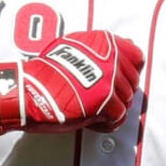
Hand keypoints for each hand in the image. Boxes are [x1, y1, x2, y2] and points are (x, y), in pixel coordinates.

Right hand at [0, 31, 143, 134]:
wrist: (28, 91)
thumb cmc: (46, 73)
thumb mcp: (73, 47)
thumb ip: (99, 49)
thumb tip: (121, 45)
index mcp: (104, 42)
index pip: (136, 56)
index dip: (129, 71)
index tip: (120, 81)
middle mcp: (110, 58)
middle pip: (132, 83)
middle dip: (118, 95)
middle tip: (101, 100)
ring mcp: (109, 80)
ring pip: (127, 101)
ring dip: (112, 110)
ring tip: (94, 111)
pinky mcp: (104, 101)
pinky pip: (118, 117)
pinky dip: (106, 123)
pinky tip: (92, 121)